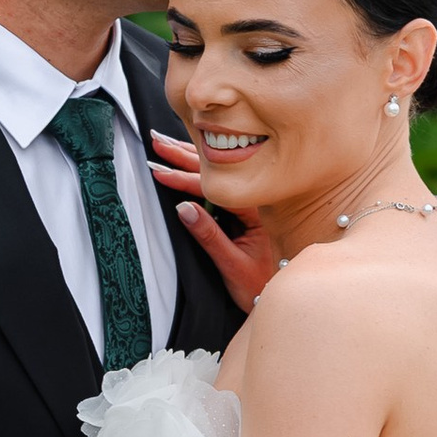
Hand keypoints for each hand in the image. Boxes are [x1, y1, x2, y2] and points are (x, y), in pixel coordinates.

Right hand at [153, 131, 280, 310]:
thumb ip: (209, 236)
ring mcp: (250, 203)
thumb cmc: (260, 284)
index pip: (213, 188)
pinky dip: (199, 170)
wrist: (280, 294)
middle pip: (215, 173)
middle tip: (157, 141)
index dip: (183, 178)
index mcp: (256, 210)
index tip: (160, 171)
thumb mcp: (232, 264)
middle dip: (183, 156)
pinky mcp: (245, 209)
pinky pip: (219, 184)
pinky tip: (186, 158)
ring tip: (165, 144)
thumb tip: (183, 208)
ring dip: (189, 158)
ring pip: (216, 174)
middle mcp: (255, 201)